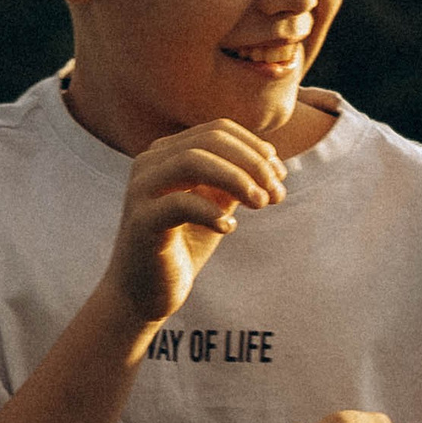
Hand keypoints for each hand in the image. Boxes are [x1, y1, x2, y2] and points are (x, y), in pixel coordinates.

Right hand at [104, 120, 284, 322]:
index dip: (255, 148)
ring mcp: (141, 190)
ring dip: (236, 179)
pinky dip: (212, 212)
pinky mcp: (141, 221)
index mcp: (168, 153)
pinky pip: (179, 203)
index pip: (217, 130)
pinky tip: (229, 227)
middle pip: (209, 141)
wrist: (144, 292)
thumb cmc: (185, 244)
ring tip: (260, 204)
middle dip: (252, 163)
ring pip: (192, 161)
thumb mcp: (216, 205)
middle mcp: (150, 163)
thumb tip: (273, 165)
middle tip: (275, 193)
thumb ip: (236, 182)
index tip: (280, 176)